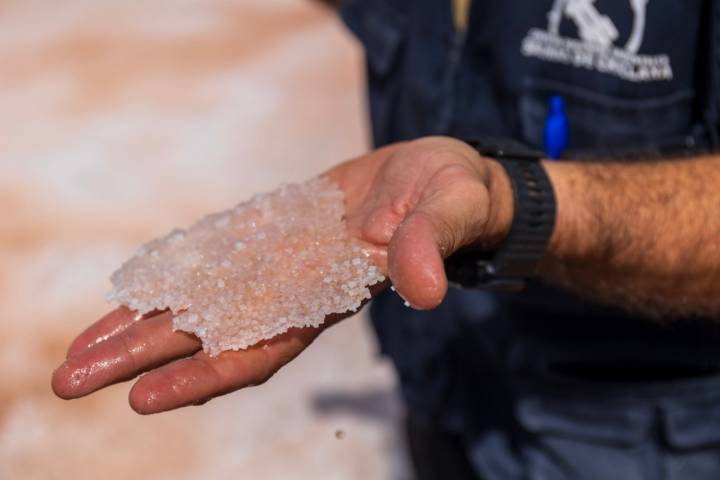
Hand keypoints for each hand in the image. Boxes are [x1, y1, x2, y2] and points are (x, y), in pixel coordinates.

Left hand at [52, 136, 512, 412]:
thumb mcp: (446, 210)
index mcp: (332, 294)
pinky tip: (134, 287)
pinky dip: (173, 276)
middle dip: (144, 357)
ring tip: (84, 345)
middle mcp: (295, 290)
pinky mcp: (274, 232)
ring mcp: (280, 262)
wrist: (436, 177)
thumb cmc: (450, 196)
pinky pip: (215, 259)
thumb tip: (424, 289)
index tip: (141, 397)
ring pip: (204, 301)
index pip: (262, 347)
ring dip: (144, 322)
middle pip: (211, 334)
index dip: (207, 375)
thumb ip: (429, 246)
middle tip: (71, 379)